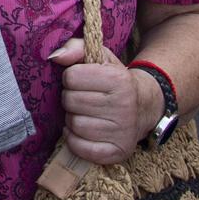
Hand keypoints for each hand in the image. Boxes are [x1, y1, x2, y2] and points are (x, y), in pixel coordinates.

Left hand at [51, 38, 155, 165]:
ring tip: (85, 114)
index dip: (72, 78)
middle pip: (70, 101)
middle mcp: (123, 106)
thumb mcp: (100, 57)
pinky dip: (75, 140)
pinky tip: (82, 131)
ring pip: (74, 125)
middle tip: (82, 99)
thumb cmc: (115, 80)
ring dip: (73, 119)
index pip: (71, 77)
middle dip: (71, 99)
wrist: (144, 106)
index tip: (83, 81)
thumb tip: (54, 57)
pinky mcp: (118, 151)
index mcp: (118, 79)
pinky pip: (80, 148)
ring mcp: (122, 131)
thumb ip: (76, 48)